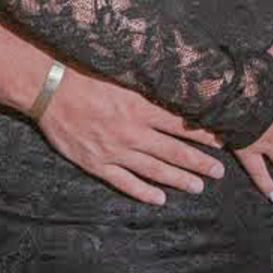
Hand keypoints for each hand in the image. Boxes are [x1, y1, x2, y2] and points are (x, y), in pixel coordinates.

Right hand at [36, 67, 225, 205]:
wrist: (50, 88)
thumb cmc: (84, 73)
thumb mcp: (121, 74)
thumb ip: (146, 84)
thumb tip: (173, 85)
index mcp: (140, 107)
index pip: (181, 125)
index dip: (203, 135)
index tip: (222, 141)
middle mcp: (133, 132)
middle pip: (174, 151)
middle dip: (199, 163)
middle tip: (219, 172)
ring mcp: (115, 151)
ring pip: (154, 170)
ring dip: (179, 180)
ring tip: (198, 187)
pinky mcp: (97, 163)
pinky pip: (125, 183)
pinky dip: (143, 192)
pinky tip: (159, 199)